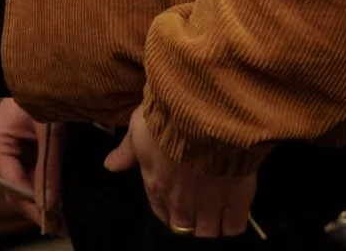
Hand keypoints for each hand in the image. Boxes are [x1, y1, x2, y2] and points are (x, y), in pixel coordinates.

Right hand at [0, 97, 62, 231]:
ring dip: (44, 194)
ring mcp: (15, 143)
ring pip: (27, 179)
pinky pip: (36, 168)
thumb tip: (48, 205)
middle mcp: (1, 142)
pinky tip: (62, 194)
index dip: (29, 203)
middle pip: (16, 184)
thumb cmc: (46, 87)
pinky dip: (48, 181)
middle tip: (60, 223)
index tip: (49, 221)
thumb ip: (48, 167)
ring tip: (64, 214)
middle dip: (37, 203)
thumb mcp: (49, 130)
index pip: (10, 182)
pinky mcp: (29, 141)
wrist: (58, 62)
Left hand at [105, 104, 255, 238]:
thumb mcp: (138, 127)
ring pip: (208, 232)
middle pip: (183, 228)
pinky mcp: (236, 201)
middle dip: (189, 221)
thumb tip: (109, 166)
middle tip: (199, 207)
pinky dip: (234, 224)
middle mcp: (181, 203)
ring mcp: (209, 205)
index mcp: (156, 185)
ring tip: (218, 211)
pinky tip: (235, 212)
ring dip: (211, 225)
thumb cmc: (166, 116)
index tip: (175, 203)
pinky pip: (234, 227)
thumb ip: (127, 151)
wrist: (204, 114)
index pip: (160, 212)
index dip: (168, 210)